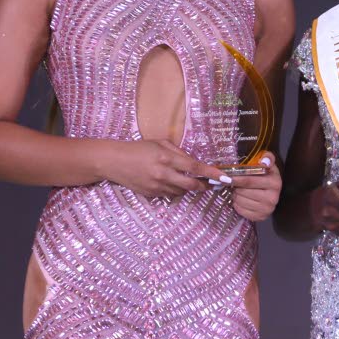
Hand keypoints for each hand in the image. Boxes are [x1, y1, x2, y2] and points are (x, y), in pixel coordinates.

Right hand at [104, 139, 220, 199]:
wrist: (114, 161)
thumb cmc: (139, 148)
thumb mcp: (160, 143)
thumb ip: (179, 152)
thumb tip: (195, 163)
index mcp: (167, 158)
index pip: (195, 168)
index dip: (212, 173)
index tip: (225, 178)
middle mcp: (163, 174)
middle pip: (192, 186)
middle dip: (203, 186)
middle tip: (209, 184)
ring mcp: (156, 186)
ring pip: (181, 192)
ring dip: (187, 188)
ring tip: (183, 179)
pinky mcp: (151, 195)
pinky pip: (169, 195)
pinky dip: (174, 190)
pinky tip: (169, 182)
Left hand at [228, 154, 281, 220]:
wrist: (272, 193)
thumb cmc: (267, 176)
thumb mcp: (268, 165)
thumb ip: (267, 157)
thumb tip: (264, 161)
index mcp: (274, 183)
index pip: (249, 180)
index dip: (235, 178)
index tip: (225, 177)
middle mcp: (273, 198)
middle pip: (243, 192)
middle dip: (235, 187)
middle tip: (235, 184)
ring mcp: (267, 209)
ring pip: (240, 201)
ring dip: (236, 195)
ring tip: (239, 191)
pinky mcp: (260, 217)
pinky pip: (241, 210)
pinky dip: (237, 204)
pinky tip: (241, 199)